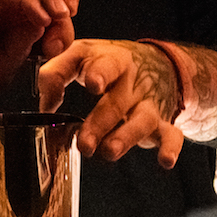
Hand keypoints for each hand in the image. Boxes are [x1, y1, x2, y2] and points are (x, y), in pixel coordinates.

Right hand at [0, 0, 78, 106]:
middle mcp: (4, 7)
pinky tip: (38, 17)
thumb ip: (21, 51)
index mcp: (14, 25)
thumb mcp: (0, 72)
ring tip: (60, 13)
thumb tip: (46, 29)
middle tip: (67, 22)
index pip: (50, 5)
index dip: (65, 18)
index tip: (65, 42)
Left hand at [36, 40, 184, 167]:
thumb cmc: (108, 63)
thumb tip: (44, 103)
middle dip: (100, 123)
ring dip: (126, 137)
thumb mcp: (82, 55)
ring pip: (142, 120)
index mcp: (114, 60)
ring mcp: (149, 103)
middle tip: (83, 143)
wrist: (158, 64)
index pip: (108, 64)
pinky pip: (172, 134)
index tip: (92, 84)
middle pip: (118, 102)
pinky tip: (165, 161)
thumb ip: (57, 72)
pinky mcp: (163, 122)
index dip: (100, 73)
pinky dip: (171, 148)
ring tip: (109, 152)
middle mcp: (133, 82)